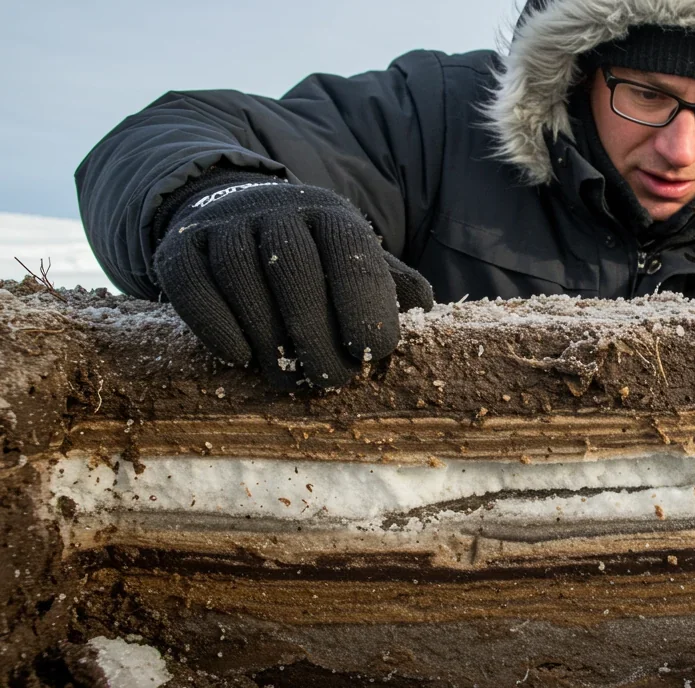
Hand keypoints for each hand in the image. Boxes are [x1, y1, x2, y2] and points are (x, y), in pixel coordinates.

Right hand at [153, 179, 433, 388]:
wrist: (234, 211)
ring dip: (267, 337)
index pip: (351, 253)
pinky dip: (215, 324)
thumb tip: (425, 311)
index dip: (364, 304)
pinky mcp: (179, 245)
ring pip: (241, 277)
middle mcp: (276, 210)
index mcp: (330, 215)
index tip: (373, 351)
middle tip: (331, 380)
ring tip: (287, 378)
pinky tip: (239, 357)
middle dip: (316, 334)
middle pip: (294, 270)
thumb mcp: (355, 258)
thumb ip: (390, 283)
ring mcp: (225, 225)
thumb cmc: (312, 255)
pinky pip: (190, 283)